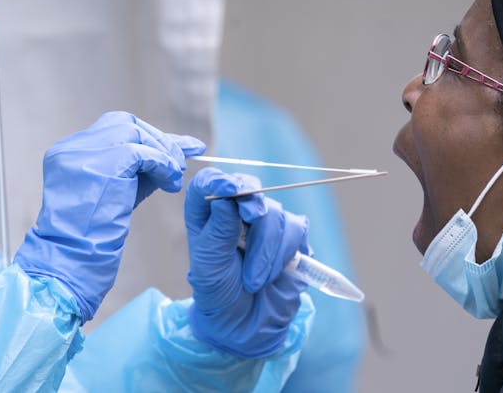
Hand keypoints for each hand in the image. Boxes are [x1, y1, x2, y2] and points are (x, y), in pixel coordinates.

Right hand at [14, 111, 205, 321]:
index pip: (114, 130)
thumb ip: (142, 168)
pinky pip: (141, 152)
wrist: (72, 259)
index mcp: (68, 153)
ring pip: (133, 133)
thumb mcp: (117, 192)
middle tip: (179, 162)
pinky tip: (171, 182)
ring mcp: (82, 154)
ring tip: (175, 177)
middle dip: (157, 140)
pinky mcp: (101, 165)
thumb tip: (180, 150)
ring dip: (162, 152)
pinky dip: (161, 164)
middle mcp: (71, 148)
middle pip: (124, 124)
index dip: (148, 138)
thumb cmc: (92, 236)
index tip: (176, 152)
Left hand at [184, 167, 308, 357]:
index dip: (219, 180)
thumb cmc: (219, 293)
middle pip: (248, 188)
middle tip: (251, 219)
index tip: (228, 190)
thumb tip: (223, 200)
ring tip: (253, 281)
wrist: (246, 323)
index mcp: (206, 214)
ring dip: (265, 248)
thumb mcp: (209, 266)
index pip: (209, 182)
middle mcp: (235, 211)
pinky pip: (295, 230)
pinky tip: (270, 275)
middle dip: (252, 204)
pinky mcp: (290, 237)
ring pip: (274, 213)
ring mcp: (265, 222)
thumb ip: (217, 232)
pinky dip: (283, 254)